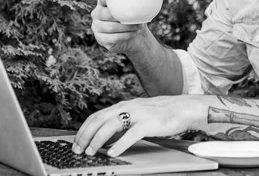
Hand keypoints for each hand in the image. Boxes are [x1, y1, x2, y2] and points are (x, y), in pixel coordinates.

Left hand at [72, 96, 200, 156]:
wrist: (182, 108)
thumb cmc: (160, 114)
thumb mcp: (137, 115)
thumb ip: (122, 122)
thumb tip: (105, 137)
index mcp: (123, 106)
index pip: (97, 116)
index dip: (84, 129)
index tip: (76, 142)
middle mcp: (128, 107)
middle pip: (100, 120)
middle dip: (86, 135)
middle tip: (78, 149)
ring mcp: (138, 114)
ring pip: (111, 125)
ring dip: (98, 140)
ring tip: (92, 152)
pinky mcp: (149, 123)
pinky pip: (131, 134)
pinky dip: (120, 144)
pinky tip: (113, 153)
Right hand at [90, 0, 145, 53]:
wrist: (135, 37)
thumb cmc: (132, 17)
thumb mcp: (133, 3)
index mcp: (102, 3)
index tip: (127, 3)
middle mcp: (96, 14)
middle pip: (106, 14)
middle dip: (123, 17)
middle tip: (137, 20)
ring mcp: (96, 27)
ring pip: (110, 27)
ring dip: (126, 28)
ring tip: (137, 27)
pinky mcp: (100, 39)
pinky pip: (111, 38)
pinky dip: (124, 36)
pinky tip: (131, 35)